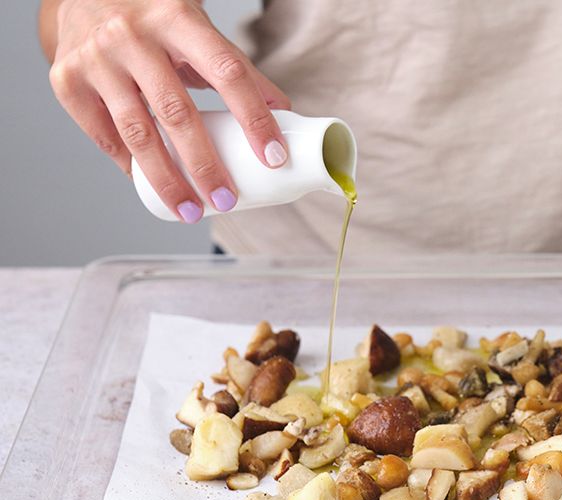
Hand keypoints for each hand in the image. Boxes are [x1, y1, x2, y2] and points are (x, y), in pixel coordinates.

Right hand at [48, 0, 291, 222]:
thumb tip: (285, 112)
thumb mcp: (197, 30)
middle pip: (176, 112)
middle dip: (205, 165)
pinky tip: (149, 187)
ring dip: (167, 180)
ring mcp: (96, 58)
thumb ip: (237, 68)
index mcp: (178, 18)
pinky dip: (129, 166)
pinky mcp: (67, 79)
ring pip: (137, 133)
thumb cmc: (155, 19)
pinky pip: (103, 135)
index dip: (254, 118)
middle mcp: (132, 36)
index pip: (227, 73)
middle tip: (226, 200)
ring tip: (190, 210)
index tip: (273, 157)